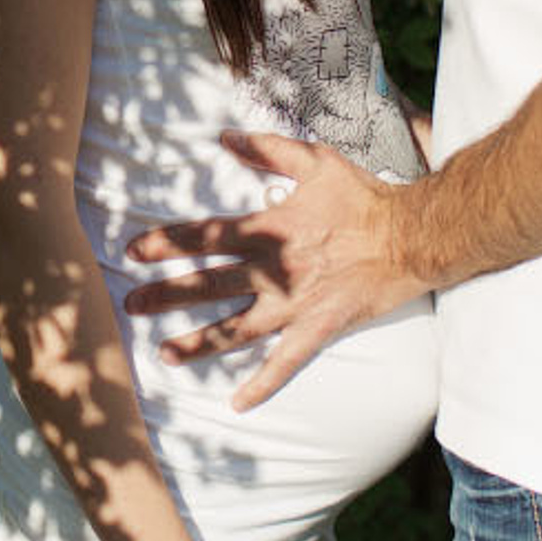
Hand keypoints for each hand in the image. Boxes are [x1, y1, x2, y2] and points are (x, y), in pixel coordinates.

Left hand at [122, 132, 424, 410]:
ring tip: (164, 354)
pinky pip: (286, 363)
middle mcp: (274, 270)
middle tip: (129, 305)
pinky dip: (262, 385)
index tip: (134, 251)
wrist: (412, 236)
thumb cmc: (363, 197)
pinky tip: (237, 404)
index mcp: (268, 229)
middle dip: (165, 295)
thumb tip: (225, 136)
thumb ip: (267, 149)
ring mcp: (295, 304)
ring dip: (199, 343)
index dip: (166, 243)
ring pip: (237, 329)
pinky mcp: (319, 328)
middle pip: (208, 284)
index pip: (204, 236)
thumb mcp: (314, 161)